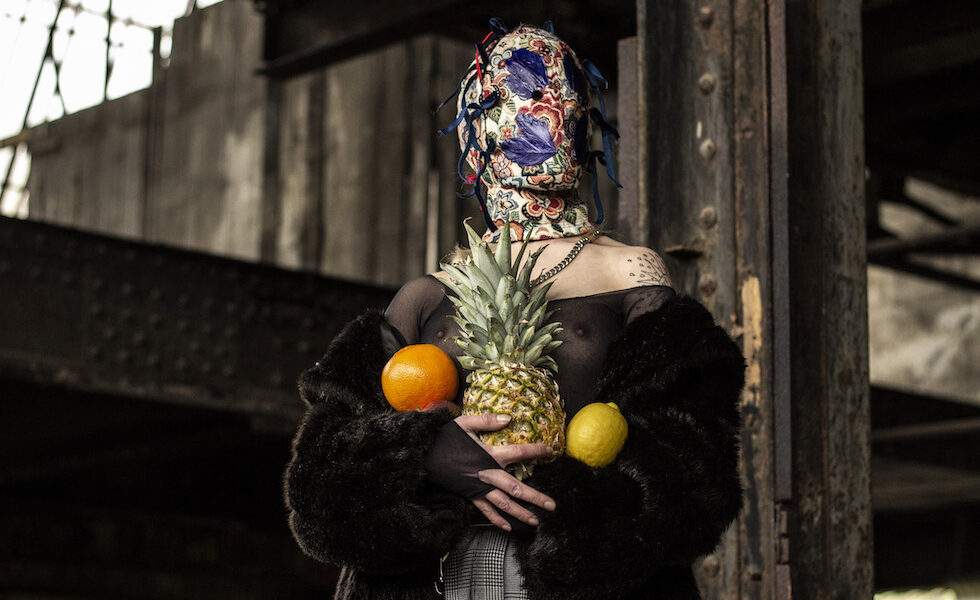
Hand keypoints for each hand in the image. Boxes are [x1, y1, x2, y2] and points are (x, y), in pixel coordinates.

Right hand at [454, 413, 556, 531]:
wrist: (422, 456)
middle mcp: (487, 474)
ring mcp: (478, 488)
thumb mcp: (464, 423)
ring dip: (520, 513)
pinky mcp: (470, 495)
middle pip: (516, 488)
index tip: (549, 450)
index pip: (518, 453)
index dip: (535, 451)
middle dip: (535, 497)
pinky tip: (507, 527)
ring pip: (503, 504)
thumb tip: (509, 418)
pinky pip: (485, 511)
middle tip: (552, 505)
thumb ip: (487, 420)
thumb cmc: (444, 438)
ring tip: (535, 521)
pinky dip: (496, 520)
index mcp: (488, 455)